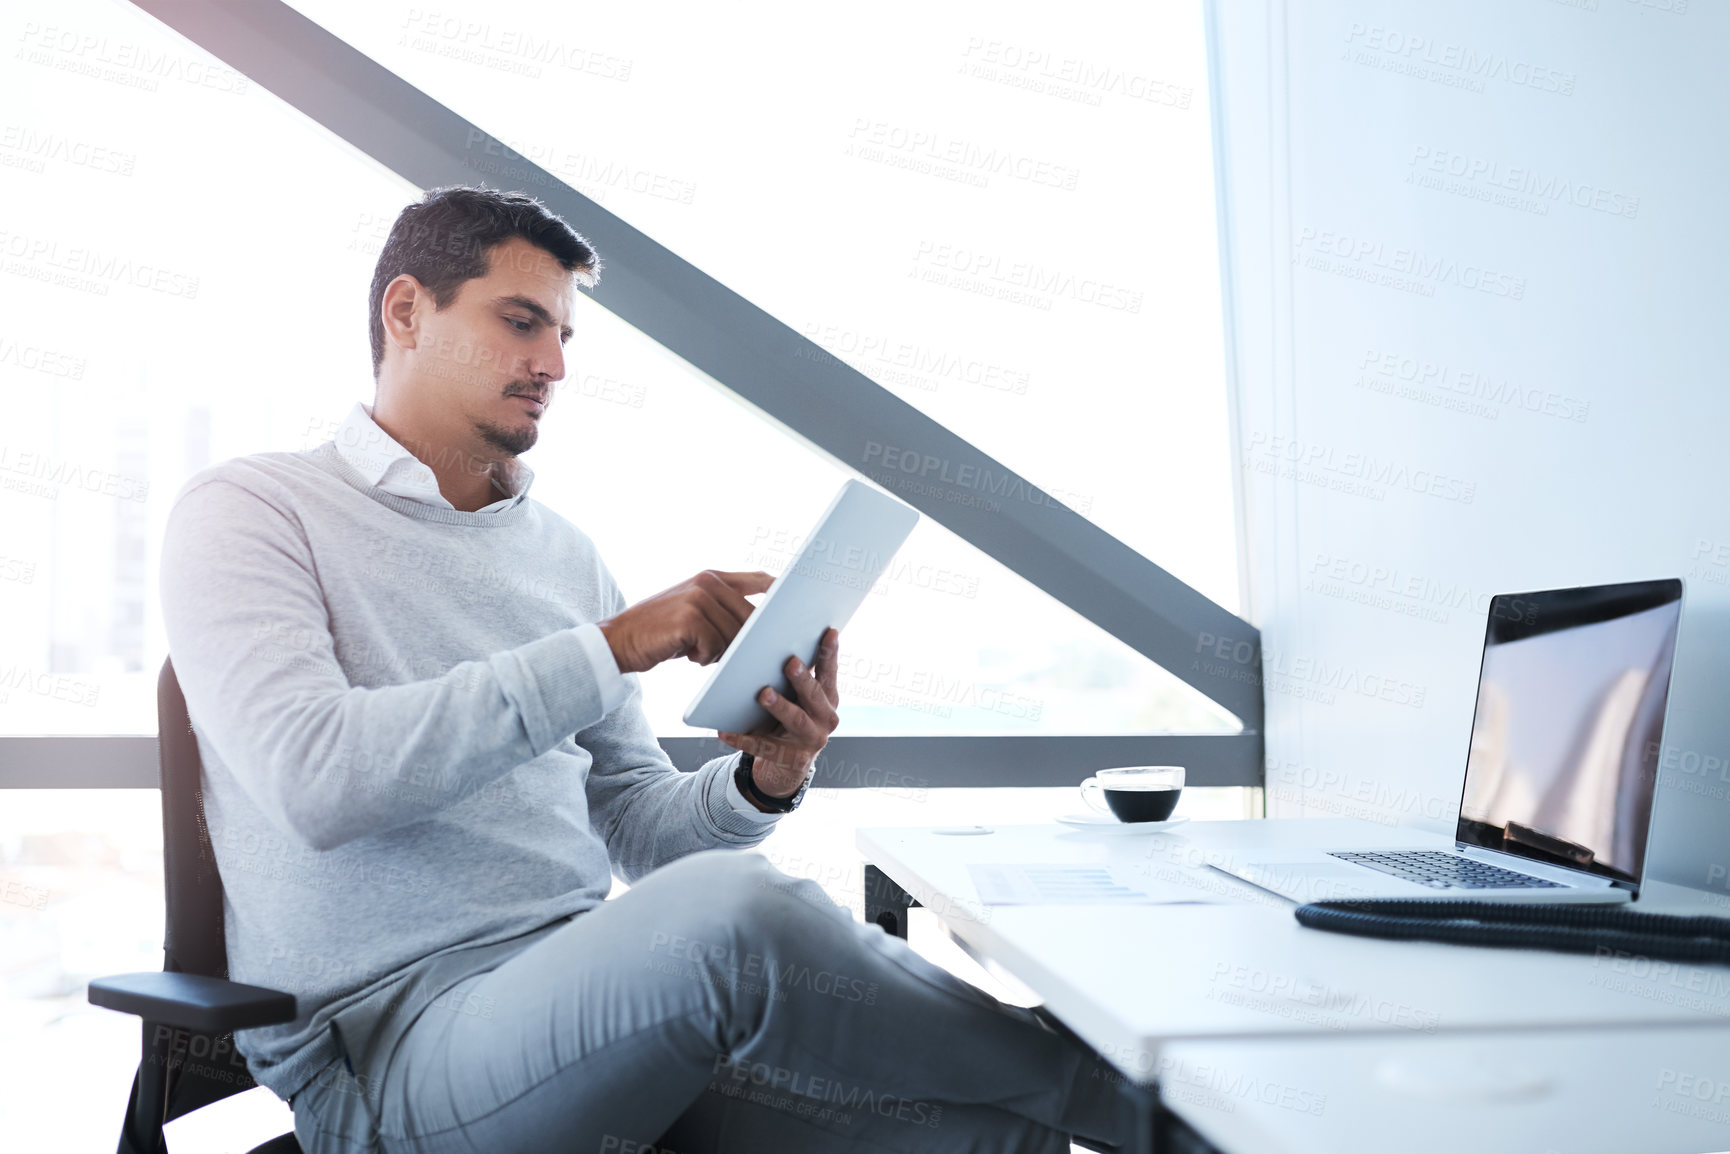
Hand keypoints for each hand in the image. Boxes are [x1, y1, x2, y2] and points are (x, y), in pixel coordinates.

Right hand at [596, 570, 773, 674]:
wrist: (618, 641)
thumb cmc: (660, 633)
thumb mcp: (693, 613)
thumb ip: (722, 611)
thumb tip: (761, 633)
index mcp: (711, 577)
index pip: (759, 580)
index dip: (779, 592)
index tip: (795, 608)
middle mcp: (707, 583)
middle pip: (750, 618)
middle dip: (747, 643)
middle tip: (731, 656)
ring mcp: (698, 598)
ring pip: (734, 637)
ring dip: (720, 653)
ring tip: (697, 652)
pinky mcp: (689, 619)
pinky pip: (716, 647)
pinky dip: (704, 658)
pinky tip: (687, 654)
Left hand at [718, 627, 840, 799]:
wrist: (791, 762)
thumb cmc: (793, 717)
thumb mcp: (802, 699)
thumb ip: (799, 677)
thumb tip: (780, 641)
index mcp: (829, 699)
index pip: (830, 672)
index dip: (830, 653)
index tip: (828, 632)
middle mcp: (825, 719)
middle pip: (814, 696)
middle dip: (803, 680)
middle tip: (791, 663)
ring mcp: (809, 740)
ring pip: (795, 720)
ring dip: (780, 706)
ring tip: (764, 694)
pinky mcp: (788, 758)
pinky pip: (762, 746)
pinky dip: (742, 739)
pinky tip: (725, 731)